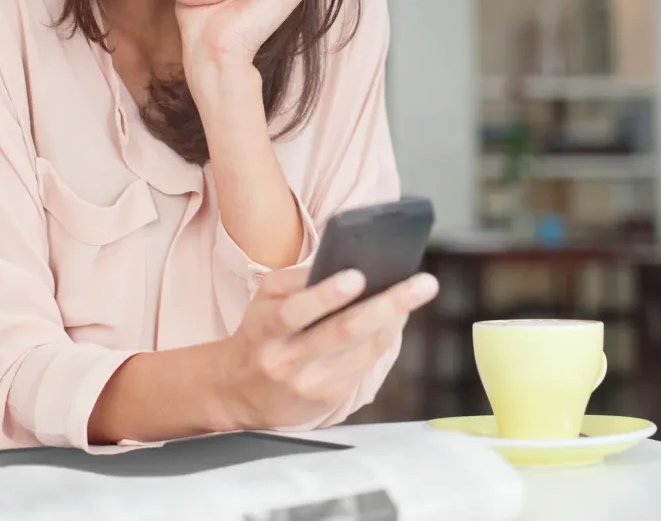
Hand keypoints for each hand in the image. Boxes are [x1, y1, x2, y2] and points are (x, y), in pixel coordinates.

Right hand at [210, 267, 438, 431]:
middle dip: (387, 305)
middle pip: (343, 332)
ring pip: (362, 350)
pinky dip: (384, 338)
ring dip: (394, 320)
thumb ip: (298, 281)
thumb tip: (344, 261)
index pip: (295, 311)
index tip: (357, 275)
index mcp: (266, 329)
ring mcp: (310, 383)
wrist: (238, 391)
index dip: (326, 295)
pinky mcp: (328, 399)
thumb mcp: (265, 300)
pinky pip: (365, 364)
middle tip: (422, 283)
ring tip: (417, 292)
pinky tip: (397, 318)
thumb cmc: (260, 333)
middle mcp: (287, 360)